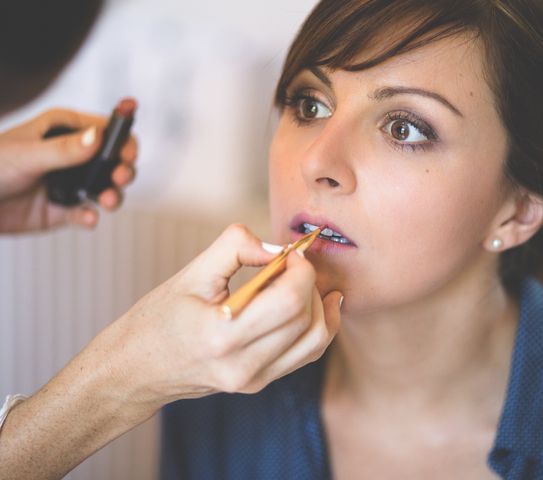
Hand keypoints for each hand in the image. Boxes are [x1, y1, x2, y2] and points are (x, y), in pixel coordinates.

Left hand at [0, 107, 137, 232]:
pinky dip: (92, 216)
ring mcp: (71, 183)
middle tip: (120, 177)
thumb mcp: (27, 155)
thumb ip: (64, 149)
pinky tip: (88, 218)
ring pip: (107, 188)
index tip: (128, 152)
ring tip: (108, 201)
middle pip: (114, 161)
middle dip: (123, 170)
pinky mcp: (65, 209)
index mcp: (66, 130)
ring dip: (114, 195)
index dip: (123, 139)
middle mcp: (73, 155)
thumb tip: (98, 137)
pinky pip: (87, 213)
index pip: (106, 130)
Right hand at [100, 223, 342, 411]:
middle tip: (291, 264)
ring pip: (316, 338)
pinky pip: (308, 353)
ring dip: (318, 303)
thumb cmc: (157, 320)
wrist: (136, 370)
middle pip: (306, 317)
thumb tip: (277, 247)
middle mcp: (243, 365)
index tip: (289, 253)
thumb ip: (234, 247)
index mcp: (221, 335)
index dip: (300, 269)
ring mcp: (254, 380)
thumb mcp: (190, 274)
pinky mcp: (260, 383)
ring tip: (299, 282)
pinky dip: (319, 324)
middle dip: (309, 281)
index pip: (289, 300)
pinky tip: (317, 302)